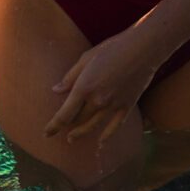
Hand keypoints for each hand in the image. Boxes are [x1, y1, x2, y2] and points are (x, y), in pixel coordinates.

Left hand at [45, 30, 156, 151]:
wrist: (143, 48)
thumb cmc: (113, 48)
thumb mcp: (86, 58)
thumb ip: (70, 77)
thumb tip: (56, 91)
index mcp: (84, 87)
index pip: (64, 114)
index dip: (53, 126)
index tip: (46, 133)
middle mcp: (97, 100)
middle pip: (78, 120)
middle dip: (67, 126)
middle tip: (60, 130)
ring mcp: (113, 105)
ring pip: (93, 126)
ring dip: (81, 133)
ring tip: (72, 138)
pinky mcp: (126, 106)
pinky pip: (114, 127)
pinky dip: (106, 136)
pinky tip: (100, 142)